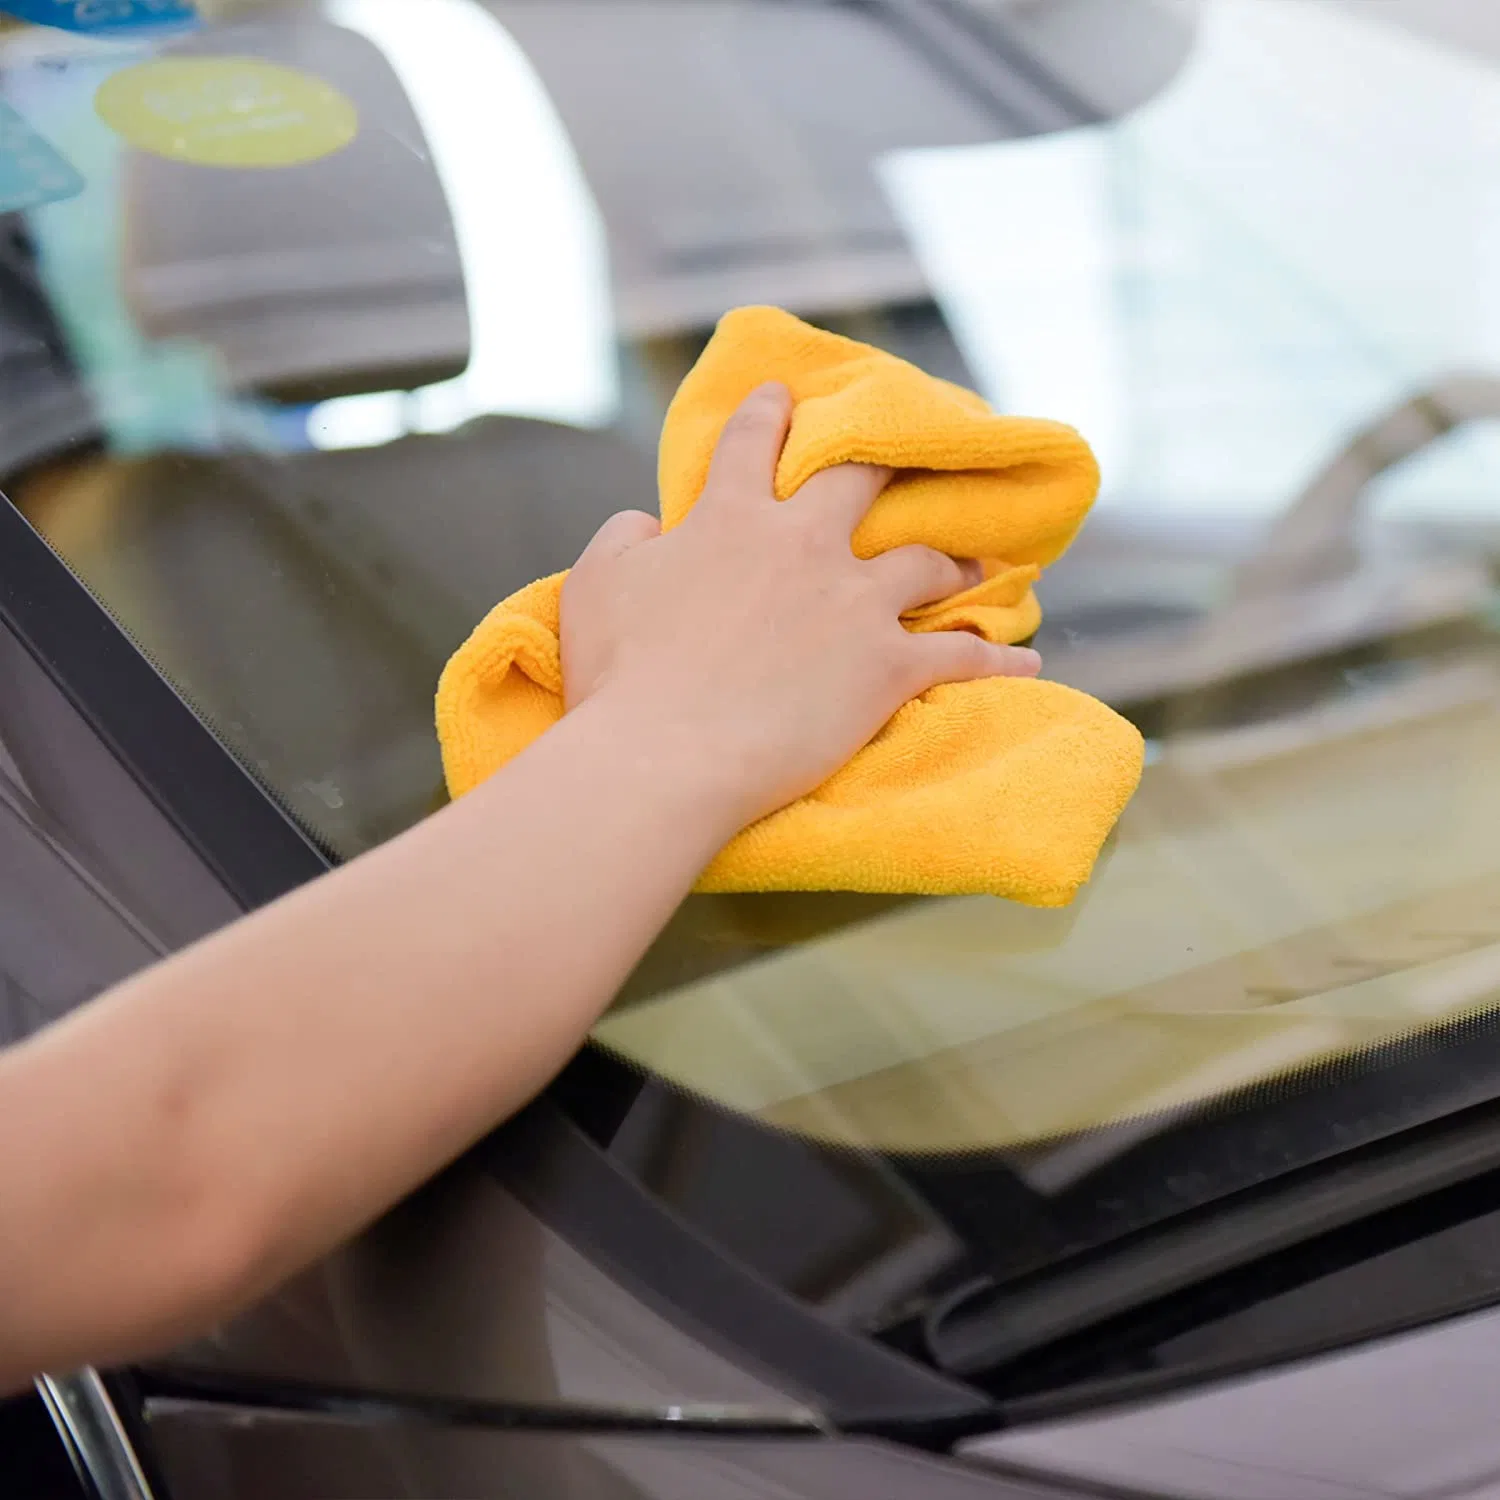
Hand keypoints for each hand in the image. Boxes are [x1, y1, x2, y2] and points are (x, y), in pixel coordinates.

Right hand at [560, 382, 1041, 830]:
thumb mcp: (595, 585)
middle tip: (910, 460)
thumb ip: (624, 538)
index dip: (771, 413)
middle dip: (888, 463)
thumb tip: (648, 521)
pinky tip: (1028, 664)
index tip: (785, 397)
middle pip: (863, 481)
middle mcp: (805, 544)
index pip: (757, 443)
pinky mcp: (888, 667)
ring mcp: (855, 603)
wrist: (666, 755)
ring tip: (972, 563)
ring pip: (924, 561)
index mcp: (733, 517)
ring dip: (952, 559)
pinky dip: (998, 660)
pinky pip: (960, 657)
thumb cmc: (619, 674)